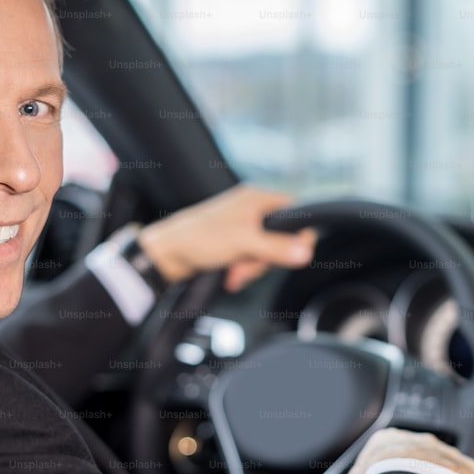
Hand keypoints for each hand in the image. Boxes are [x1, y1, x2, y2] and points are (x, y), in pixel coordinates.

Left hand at [137, 185, 315, 291]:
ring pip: (266, 252)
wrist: (166, 253)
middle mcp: (251, 209)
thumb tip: (307, 251)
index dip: (298, 235)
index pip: (296, 211)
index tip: (292, 254)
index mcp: (257, 198)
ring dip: (252, 268)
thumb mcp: (245, 244)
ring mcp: (242, 226)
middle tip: (248, 266)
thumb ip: (277, 248)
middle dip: (266, 259)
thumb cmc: (199, 239)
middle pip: (281, 237)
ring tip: (234, 273)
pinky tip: (230, 275)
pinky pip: (250, 258)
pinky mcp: (233, 242)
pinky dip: (243, 270)